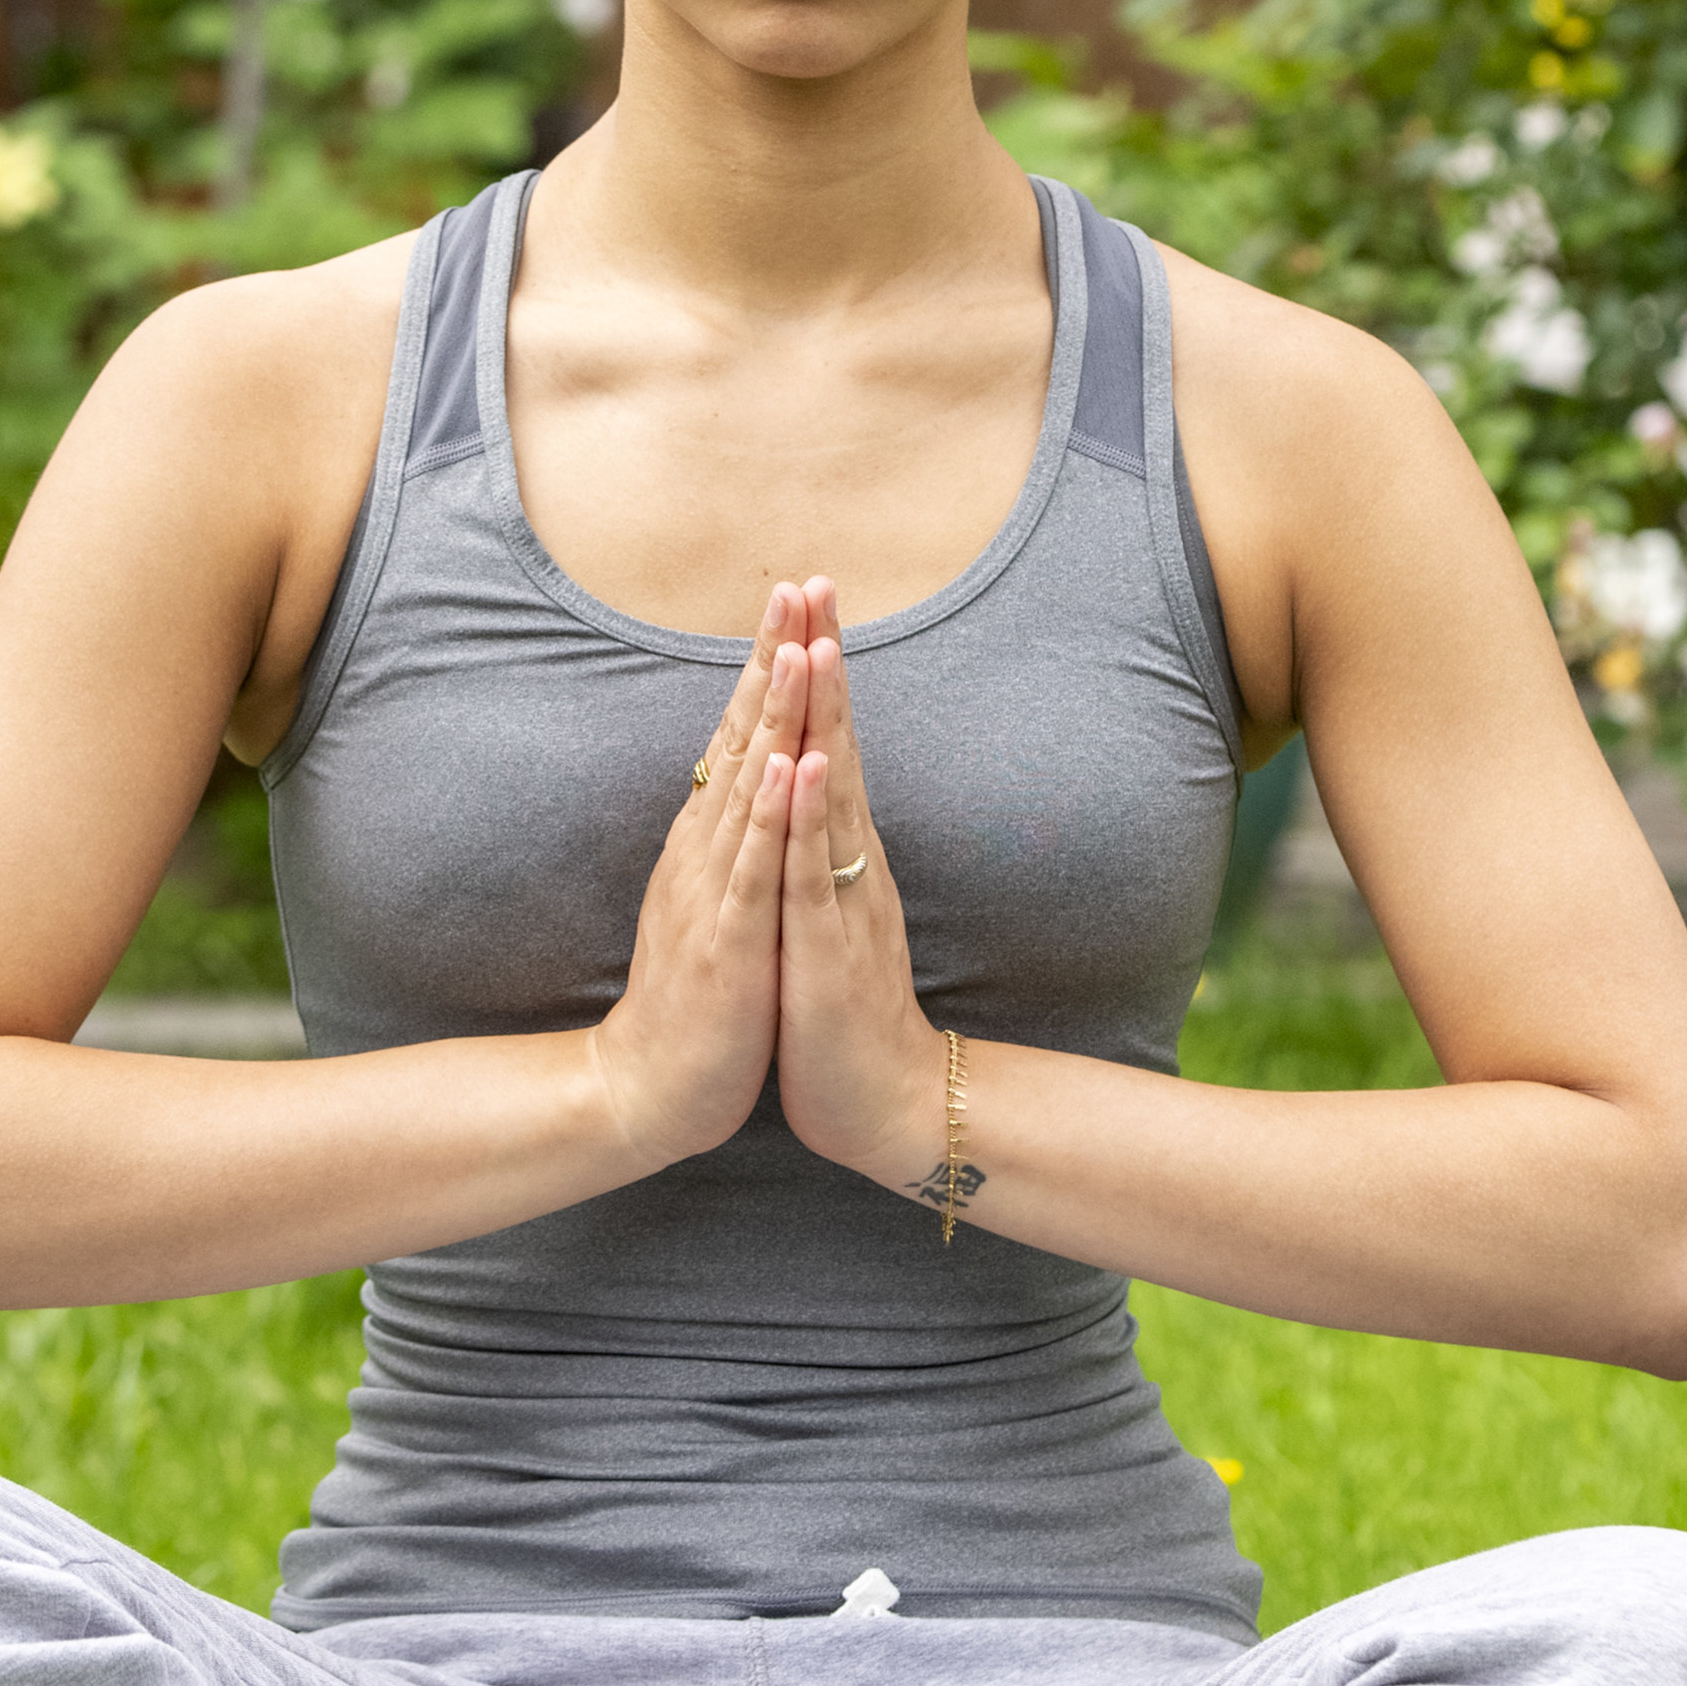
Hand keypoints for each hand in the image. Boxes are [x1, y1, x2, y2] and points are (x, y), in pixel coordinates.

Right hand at [585, 588, 808, 1173]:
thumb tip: (737, 782)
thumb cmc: (695, 999)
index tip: (796, 600)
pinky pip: (754, 869)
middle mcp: (706, 851)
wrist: (649, 1090)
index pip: (744, 735)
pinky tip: (791, 766)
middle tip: (797, 584)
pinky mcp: (730, 941)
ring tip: (800, 646)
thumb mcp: (713, 901)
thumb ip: (722, 841)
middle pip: (745, 737)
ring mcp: (715, 891)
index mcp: (711, 842)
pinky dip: (773, 814)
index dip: (769, 666)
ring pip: (750, 786)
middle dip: (773, 660)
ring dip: (775, 715)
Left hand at [770, 584, 950, 1197]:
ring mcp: (842, 900)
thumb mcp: (822, 910)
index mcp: (838, 849)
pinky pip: (815, 874)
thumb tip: (808, 785)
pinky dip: (809, 820)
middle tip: (815, 580)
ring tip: (815, 646)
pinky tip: (806, 771)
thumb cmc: (843, 1008)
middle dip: (822, 661)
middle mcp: (849, 859)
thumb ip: (818, 850)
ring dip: (823, 719)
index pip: (825, 738)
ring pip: (832, 793)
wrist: (885, 1105)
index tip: (800, 593)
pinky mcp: (827, 948)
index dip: (812, 668)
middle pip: (836, 740)